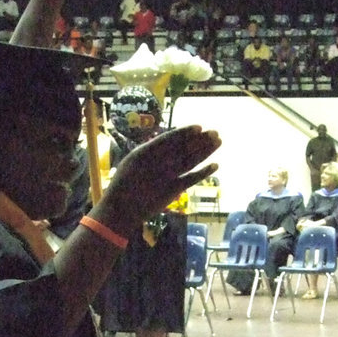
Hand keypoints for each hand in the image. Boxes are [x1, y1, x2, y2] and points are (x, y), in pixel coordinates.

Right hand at [94, 125, 219, 233]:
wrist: (119, 209)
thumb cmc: (124, 183)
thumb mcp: (132, 161)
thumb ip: (149, 151)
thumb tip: (168, 141)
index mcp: (144, 152)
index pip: (170, 139)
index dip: (186, 132)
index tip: (199, 127)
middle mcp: (156, 163)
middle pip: (184, 148)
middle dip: (201, 140)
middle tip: (215, 132)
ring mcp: (165, 177)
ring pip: (190, 161)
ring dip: (206, 151)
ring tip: (218, 142)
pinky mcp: (171, 192)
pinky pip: (190, 180)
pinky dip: (204, 172)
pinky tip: (215, 165)